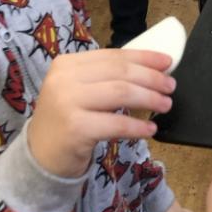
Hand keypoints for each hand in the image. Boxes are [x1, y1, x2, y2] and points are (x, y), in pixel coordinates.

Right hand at [27, 49, 175, 178]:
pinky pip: (116, 123)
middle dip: (151, 78)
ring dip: (149, 98)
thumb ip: (107, 77)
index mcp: (67, 63)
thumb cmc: (68, 119)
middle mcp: (64, 79)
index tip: (168, 62)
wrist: (40, 157)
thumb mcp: (81, 91)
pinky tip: (150, 129)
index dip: (144, 57)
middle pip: (120, 72)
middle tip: (171, 86)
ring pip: (121, 93)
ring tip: (166, 104)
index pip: (113, 55)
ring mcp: (67, 102)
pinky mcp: (75, 128)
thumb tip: (154, 69)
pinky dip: (137, 126)